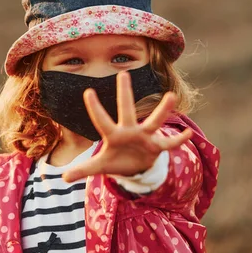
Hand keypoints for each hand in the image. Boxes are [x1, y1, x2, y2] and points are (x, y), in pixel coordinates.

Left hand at [62, 71, 192, 182]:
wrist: (134, 166)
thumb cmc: (115, 160)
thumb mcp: (99, 166)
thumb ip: (83, 169)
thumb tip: (63, 178)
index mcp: (113, 134)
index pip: (101, 120)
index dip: (95, 108)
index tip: (88, 92)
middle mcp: (129, 130)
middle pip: (127, 110)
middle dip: (125, 93)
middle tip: (123, 73)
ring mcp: (144, 137)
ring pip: (154, 121)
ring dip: (162, 110)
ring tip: (172, 96)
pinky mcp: (156, 147)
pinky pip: (169, 144)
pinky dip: (178, 141)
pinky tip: (188, 135)